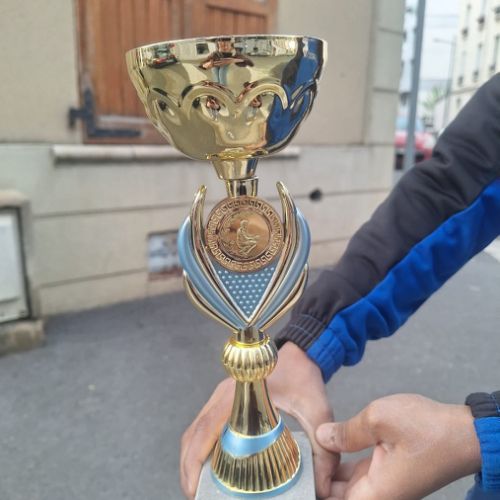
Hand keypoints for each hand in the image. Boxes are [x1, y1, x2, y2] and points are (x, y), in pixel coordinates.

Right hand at [180, 341, 338, 497]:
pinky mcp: (224, 401)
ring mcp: (220, 397)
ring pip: (194, 431)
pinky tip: (209, 467)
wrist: (299, 353)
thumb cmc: (303, 377)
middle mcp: (222, 396)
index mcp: (238, 396)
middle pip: (192, 434)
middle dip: (188, 468)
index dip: (194, 461)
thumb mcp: (317, 411)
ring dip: (191, 458)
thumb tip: (322, 487)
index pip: (204, 430)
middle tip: (196, 495)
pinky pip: (202, 426)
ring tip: (199, 487)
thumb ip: (323, 450)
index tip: (194, 489)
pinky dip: (198, 448)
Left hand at [316, 394, 480, 499]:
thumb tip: (321, 437)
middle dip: (320, 476)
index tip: (299, 463)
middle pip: (339, 495)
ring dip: (331, 469)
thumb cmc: (425, 428)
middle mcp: (380, 494)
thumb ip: (345, 432)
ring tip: (310, 446)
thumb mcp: (378, 420)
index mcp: (376, 492)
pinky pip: (360, 474)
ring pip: (348, 485)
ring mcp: (386, 484)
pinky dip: (344, 463)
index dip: (314, 486)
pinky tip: (331, 444)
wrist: (464, 432)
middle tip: (300, 452)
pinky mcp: (391, 472)